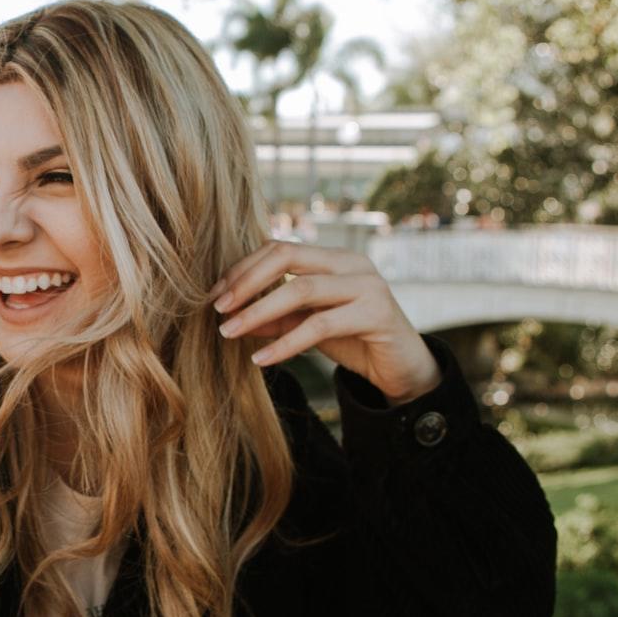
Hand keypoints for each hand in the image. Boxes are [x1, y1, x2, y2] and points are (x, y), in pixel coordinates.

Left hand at [210, 241, 441, 403]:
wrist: (403, 368)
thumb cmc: (354, 340)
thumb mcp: (307, 325)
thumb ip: (275, 317)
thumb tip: (231, 316)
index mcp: (333, 257)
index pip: (279, 248)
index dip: (243, 268)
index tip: (215, 296)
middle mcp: (351, 263)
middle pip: (287, 255)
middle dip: (246, 281)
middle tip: (217, 309)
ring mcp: (367, 285)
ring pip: (301, 289)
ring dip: (258, 312)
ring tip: (229, 333)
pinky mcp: (376, 314)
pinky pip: (320, 325)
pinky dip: (285, 343)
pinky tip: (261, 359)